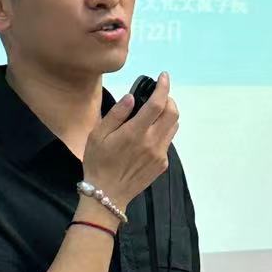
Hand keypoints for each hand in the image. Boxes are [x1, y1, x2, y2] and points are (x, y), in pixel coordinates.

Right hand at [82, 72, 178, 213]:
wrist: (107, 195)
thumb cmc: (98, 163)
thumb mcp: (98, 136)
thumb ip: (116, 114)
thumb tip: (131, 97)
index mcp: (135, 133)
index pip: (157, 104)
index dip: (163, 87)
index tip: (163, 76)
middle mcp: (152, 142)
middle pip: (173, 113)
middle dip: (169, 99)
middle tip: (158, 96)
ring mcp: (160, 154)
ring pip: (174, 127)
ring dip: (168, 115)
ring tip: (154, 114)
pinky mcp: (162, 164)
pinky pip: (168, 142)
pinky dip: (163, 131)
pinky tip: (148, 136)